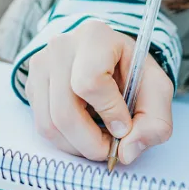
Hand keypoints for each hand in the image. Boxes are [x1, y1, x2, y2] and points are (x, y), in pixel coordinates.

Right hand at [25, 20, 173, 162]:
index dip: (109, 113)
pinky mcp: (31, 84)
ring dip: (77, 146)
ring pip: (48, 124)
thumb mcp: (157, 90)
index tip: (125, 125)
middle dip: (91, 142)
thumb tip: (127, 152)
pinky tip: (83, 130)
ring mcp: (40, 65)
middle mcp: (61, 47)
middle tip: (111, 148)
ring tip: (99, 140)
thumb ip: (156, 122)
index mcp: (95, 37)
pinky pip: (41, 125)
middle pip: (64, 112)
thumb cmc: (132, 71)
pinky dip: (65, 140)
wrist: (108, 56)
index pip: (90, 83)